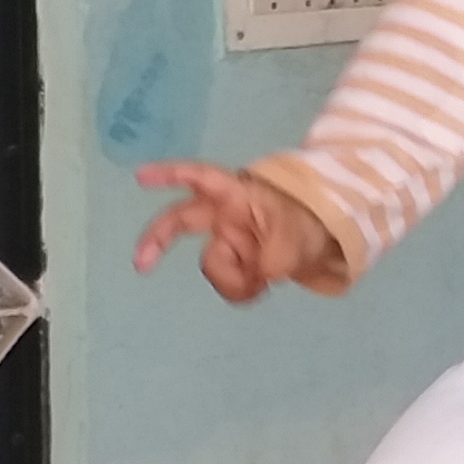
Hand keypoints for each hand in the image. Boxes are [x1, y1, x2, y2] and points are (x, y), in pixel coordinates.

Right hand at [133, 162, 353, 300]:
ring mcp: (227, 239)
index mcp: (239, 194)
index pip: (201, 179)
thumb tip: (257, 275)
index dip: (170, 175)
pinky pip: (229, 283)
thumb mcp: (300, 235)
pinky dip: (244, 289)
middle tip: (141, 265)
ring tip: (266, 281)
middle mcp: (225, 214)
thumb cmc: (310, 221)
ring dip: (236, 279)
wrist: (324, 241)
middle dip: (157, 240)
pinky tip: (262, 286)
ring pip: (213, 265)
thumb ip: (275, 256)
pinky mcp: (234, 263)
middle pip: (181, 220)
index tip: (139, 177)